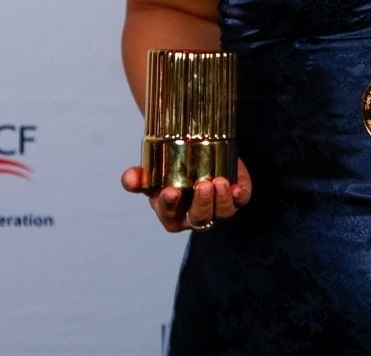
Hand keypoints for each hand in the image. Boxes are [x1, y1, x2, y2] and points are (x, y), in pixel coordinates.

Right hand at [120, 159, 251, 232]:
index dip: (170, 205)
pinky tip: (237, 188)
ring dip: (221, 200)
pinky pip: (241, 201)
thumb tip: (130, 178)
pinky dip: (240, 195)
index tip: (171, 191)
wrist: (198, 153)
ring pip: (222, 213)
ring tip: (219, 182)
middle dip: (201, 204)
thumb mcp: (152, 173)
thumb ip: (137, 177)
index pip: (170, 214)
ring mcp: (218, 208)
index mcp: (172, 213)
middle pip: (199, 218)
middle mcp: (196, 215)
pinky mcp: (236, 195)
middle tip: (202, 185)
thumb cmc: (170, 171)